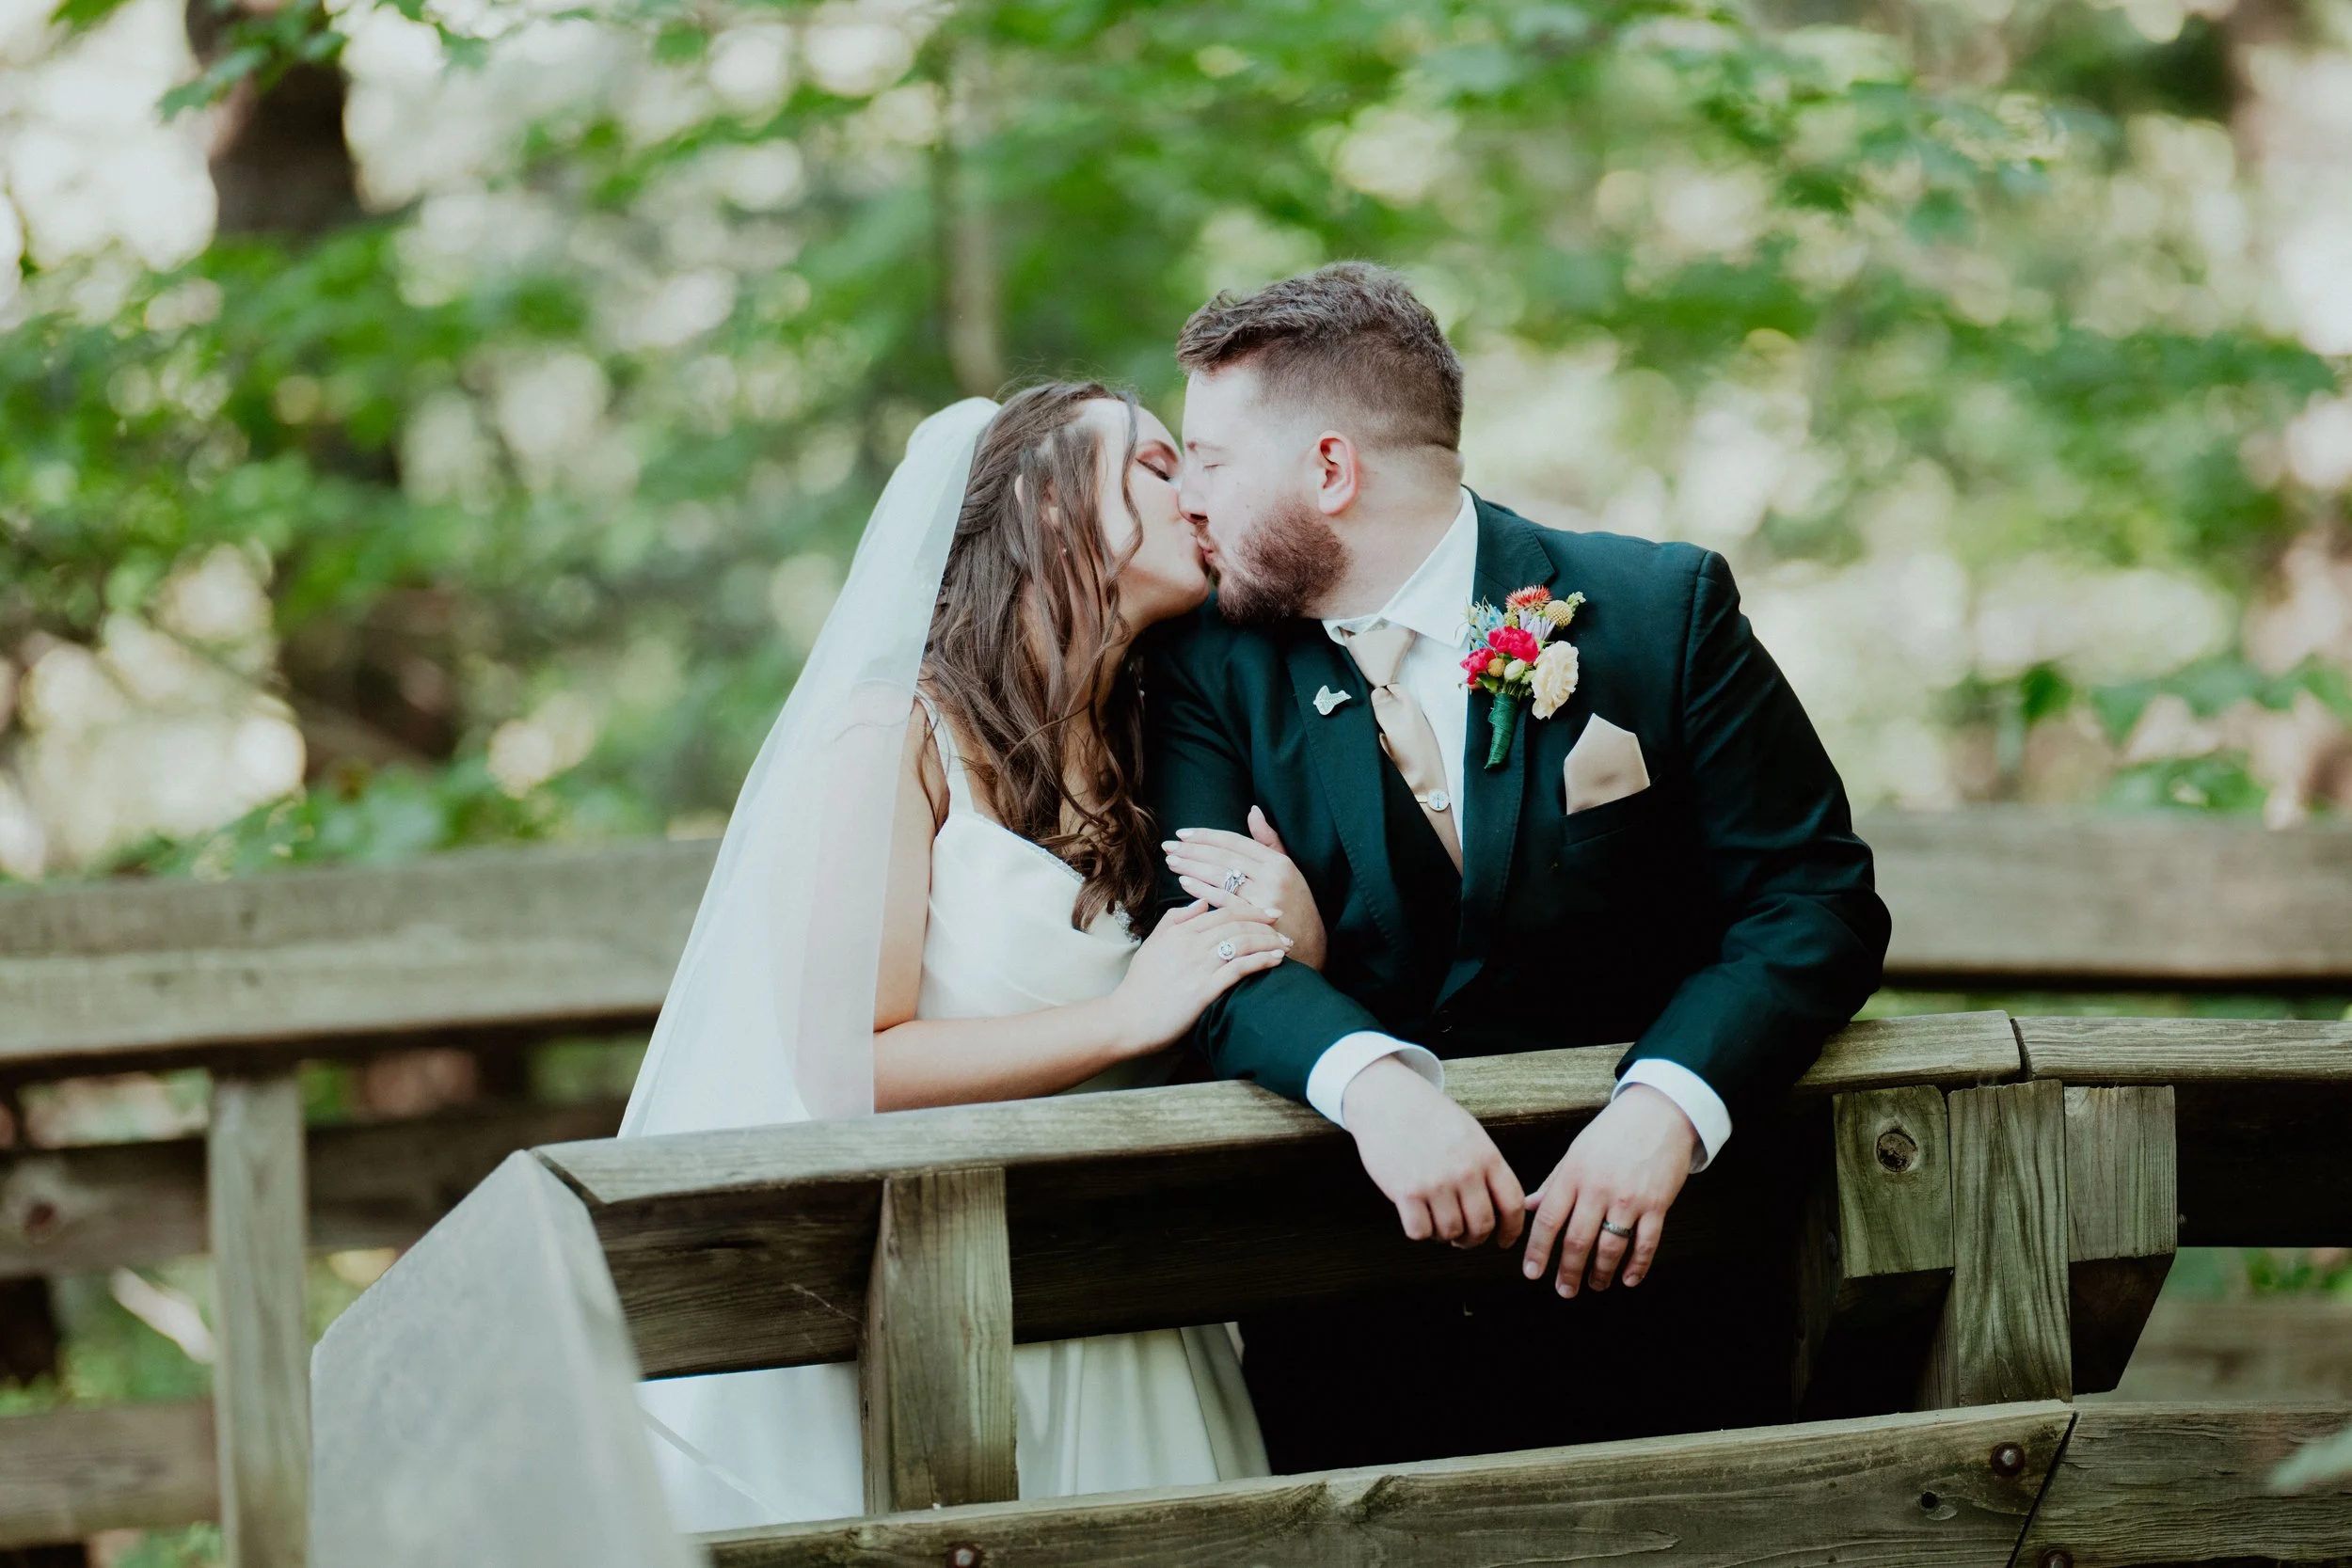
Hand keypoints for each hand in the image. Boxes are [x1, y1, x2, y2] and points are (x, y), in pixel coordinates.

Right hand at [1104, 901, 1288, 1055]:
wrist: (1127, 1019)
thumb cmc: (1140, 985)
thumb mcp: (1153, 944)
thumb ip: (1175, 920)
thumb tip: (1201, 903)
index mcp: (1179, 931)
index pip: (1223, 911)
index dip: (1250, 909)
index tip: (1269, 912)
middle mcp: (1190, 944)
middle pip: (1237, 924)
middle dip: (1265, 923)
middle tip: (1284, 926)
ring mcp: (1198, 966)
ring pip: (1242, 943)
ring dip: (1268, 941)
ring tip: (1285, 945)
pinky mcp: (1204, 990)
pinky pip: (1239, 968)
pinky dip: (1261, 961)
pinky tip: (1275, 960)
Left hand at [1161, 808, 1327, 970]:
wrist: (1310, 944)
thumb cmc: (1295, 905)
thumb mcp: (1288, 869)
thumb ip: (1269, 840)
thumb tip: (1253, 810)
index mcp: (1278, 861)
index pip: (1235, 842)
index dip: (1207, 836)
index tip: (1184, 834)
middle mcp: (1273, 876)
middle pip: (1225, 857)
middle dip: (1193, 850)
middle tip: (1169, 846)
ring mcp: (1265, 897)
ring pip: (1221, 876)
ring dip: (1193, 867)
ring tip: (1172, 861)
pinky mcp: (1255, 917)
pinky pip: (1224, 900)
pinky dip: (1203, 890)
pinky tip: (1185, 883)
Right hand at [1341, 1056, 1525, 1247]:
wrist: (1387, 1100)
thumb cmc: (1429, 1117)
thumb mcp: (1470, 1133)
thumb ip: (1486, 1168)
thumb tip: (1500, 1207)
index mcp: (1486, 1156)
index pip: (1512, 1204)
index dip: (1511, 1230)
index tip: (1503, 1240)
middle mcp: (1464, 1171)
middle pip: (1481, 1226)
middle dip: (1474, 1240)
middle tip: (1463, 1238)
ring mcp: (1435, 1182)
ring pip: (1450, 1232)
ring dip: (1445, 1235)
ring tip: (1437, 1223)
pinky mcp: (1406, 1191)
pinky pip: (1420, 1232)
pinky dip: (1421, 1232)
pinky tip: (1418, 1218)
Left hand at [1520, 1084, 1694, 1295]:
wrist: (1659, 1112)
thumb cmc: (1614, 1131)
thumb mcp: (1576, 1151)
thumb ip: (1554, 1181)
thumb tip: (1531, 1205)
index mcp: (1574, 1174)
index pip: (1549, 1219)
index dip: (1538, 1250)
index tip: (1531, 1273)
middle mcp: (1598, 1188)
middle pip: (1577, 1240)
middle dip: (1567, 1271)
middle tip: (1563, 1290)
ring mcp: (1629, 1198)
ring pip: (1610, 1247)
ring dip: (1600, 1273)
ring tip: (1595, 1285)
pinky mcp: (1657, 1204)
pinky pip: (1645, 1243)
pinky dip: (1636, 1266)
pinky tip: (1628, 1279)